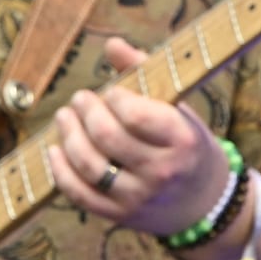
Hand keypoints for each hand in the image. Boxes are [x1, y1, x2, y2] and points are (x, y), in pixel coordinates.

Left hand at [45, 38, 230, 238]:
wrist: (205, 203)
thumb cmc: (188, 145)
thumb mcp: (180, 110)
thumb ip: (146, 73)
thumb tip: (111, 44)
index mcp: (181, 140)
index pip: (136, 115)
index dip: (114, 98)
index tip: (110, 91)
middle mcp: (161, 171)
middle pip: (107, 137)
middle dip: (86, 112)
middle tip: (80, 98)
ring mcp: (138, 196)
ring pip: (89, 165)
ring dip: (69, 135)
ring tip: (64, 116)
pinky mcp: (119, 215)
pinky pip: (79, 194)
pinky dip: (61, 170)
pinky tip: (55, 150)